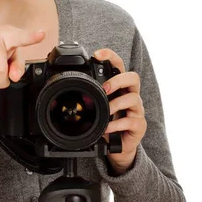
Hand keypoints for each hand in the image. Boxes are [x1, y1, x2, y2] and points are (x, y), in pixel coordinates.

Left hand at [94, 48, 146, 174]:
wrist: (118, 147)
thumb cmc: (107, 122)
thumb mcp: (96, 108)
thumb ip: (87, 96)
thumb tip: (62, 84)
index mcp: (119, 87)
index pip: (119, 66)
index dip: (111, 56)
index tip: (98, 54)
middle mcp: (130, 95)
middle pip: (133, 77)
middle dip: (117, 80)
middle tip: (104, 89)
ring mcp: (136, 110)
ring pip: (134, 98)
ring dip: (117, 104)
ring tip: (107, 111)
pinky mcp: (139, 125)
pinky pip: (131, 121)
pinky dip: (117, 124)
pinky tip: (108, 128)